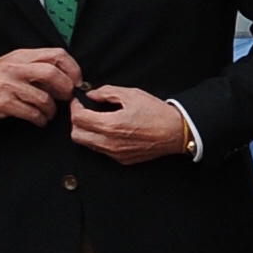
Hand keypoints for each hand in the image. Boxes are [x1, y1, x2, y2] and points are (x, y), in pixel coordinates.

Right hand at [0, 46, 79, 125]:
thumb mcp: (15, 64)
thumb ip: (38, 65)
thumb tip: (69, 76)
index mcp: (22, 55)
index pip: (56, 55)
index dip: (73, 69)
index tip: (76, 81)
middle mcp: (15, 67)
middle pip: (52, 74)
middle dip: (65, 89)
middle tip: (66, 98)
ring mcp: (8, 85)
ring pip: (44, 97)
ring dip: (52, 110)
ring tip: (49, 112)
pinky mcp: (4, 103)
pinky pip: (32, 113)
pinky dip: (41, 119)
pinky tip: (39, 119)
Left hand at [68, 84, 190, 164]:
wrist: (177, 132)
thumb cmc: (158, 113)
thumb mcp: (132, 94)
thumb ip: (107, 92)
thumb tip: (92, 95)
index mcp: (111, 125)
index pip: (78, 118)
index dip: (75, 107)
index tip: (79, 102)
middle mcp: (110, 142)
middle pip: (76, 135)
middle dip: (77, 122)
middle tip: (85, 112)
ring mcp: (116, 153)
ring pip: (87, 144)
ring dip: (87, 132)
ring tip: (98, 121)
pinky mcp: (122, 159)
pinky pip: (101, 151)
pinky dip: (100, 140)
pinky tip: (111, 131)